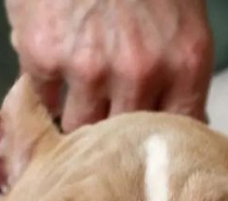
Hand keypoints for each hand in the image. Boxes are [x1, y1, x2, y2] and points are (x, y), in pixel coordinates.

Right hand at [5, 0, 213, 131]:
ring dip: (78, 126)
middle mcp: (140, 74)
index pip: (178, 135)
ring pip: (81, 131)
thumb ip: (178, 72)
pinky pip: (43, 101)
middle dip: (116, 147)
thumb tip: (172, 121)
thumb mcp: (182, 17)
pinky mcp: (43, 55)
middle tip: (107, 148)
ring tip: (77, 117)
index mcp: (184, 64)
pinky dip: (46, 97)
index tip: (148, 156)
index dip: (159, 148)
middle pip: (127, 144)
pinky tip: (53, 82)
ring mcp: (89, 67)